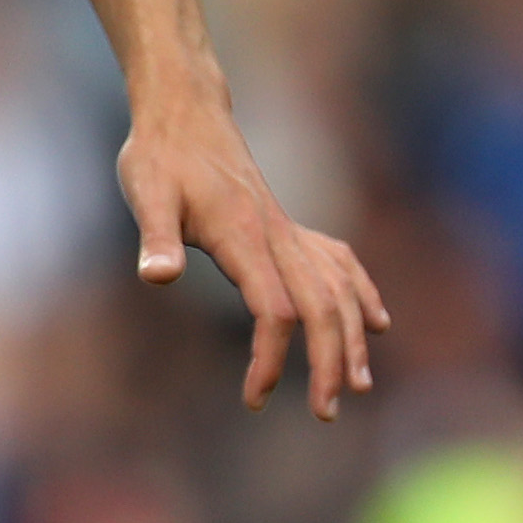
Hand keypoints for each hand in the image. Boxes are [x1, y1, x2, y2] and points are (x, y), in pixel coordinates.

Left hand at [119, 99, 391, 421]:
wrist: (184, 109)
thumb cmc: (159, 155)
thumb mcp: (146, 192)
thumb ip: (155, 237)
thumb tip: (156, 277)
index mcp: (244, 235)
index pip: (274, 311)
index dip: (272, 358)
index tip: (254, 398)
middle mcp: (278, 234)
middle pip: (322, 306)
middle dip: (331, 362)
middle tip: (326, 413)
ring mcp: (287, 228)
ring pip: (338, 288)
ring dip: (353, 337)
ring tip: (359, 385)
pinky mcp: (286, 223)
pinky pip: (337, 262)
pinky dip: (360, 293)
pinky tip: (376, 321)